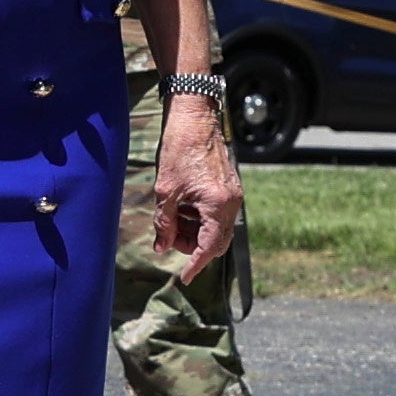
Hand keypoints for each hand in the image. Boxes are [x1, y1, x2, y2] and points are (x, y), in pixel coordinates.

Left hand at [153, 92, 242, 271]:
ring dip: (196, 232)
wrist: (194, 117)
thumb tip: (162, 246)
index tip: (183, 278)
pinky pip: (218, 214)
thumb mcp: (165, 191)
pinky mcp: (230, 187)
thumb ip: (164, 223)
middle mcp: (231, 202)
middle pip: (217, 242)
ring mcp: (233, 194)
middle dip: (193, 247)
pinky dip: (201, 219)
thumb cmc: (178, 149)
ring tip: (173, 219)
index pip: (209, 247)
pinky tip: (183, 208)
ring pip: (217, 229)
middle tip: (169, 239)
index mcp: (218, 205)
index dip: (195, 265)